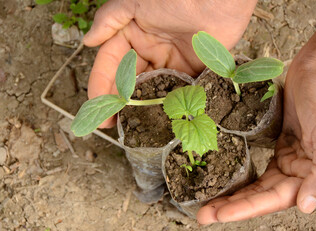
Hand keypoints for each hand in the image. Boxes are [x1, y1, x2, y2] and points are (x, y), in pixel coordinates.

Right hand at [83, 0, 256, 127]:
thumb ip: (110, 20)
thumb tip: (88, 40)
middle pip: (129, 80)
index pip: (111, 63)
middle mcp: (150, 49)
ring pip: (151, 88)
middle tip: (112, 124)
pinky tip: (161, 119)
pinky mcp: (191, 70)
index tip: (98, 107)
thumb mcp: (135, 2)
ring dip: (142, 106)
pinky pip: (176, 90)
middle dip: (119, 102)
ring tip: (134, 126)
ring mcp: (171, 61)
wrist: (219, 0)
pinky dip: (168, 104)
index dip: (101, 85)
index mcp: (133, 34)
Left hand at [197, 0, 315, 224]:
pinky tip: (223, 176)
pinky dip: (240, 172)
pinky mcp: (274, 141)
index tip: (218, 214)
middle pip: (260, 195)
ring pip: (255, 183)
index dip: (245, 208)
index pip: (273, 199)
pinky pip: (255, 163)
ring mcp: (285, 156)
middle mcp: (298, 170)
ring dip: (233, 192)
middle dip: (232, 206)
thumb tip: (305, 206)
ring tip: (207, 201)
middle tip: (204, 214)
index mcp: (312, 174)